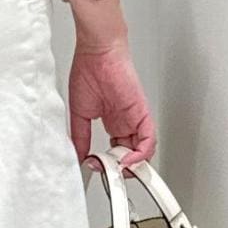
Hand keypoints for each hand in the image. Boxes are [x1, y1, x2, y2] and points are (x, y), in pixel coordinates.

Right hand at [67, 39, 155, 167]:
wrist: (97, 53)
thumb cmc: (88, 72)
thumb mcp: (79, 114)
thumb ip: (80, 137)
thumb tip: (78, 156)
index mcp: (112, 121)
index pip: (117, 151)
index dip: (110, 164)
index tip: (99, 169)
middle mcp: (126, 121)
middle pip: (132, 154)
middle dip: (122, 169)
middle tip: (110, 175)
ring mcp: (135, 118)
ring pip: (143, 150)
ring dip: (131, 165)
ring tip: (116, 169)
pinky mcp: (142, 113)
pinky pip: (149, 139)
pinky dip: (141, 154)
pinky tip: (128, 160)